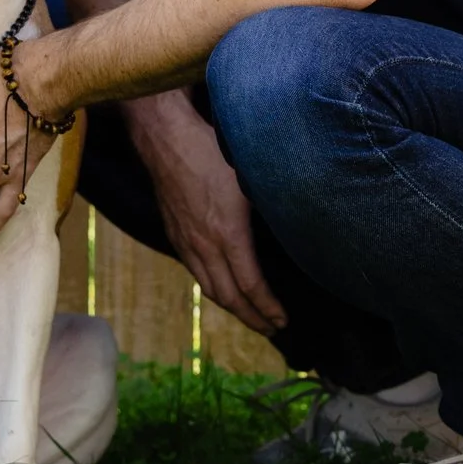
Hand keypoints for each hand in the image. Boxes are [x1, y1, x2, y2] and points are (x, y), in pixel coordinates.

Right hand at [130, 92, 287, 335]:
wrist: (164, 135)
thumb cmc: (210, 149)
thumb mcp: (250, 178)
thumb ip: (269, 208)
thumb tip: (298, 225)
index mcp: (227, 234)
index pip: (250, 286)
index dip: (268, 308)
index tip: (283, 320)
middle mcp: (204, 245)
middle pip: (228, 297)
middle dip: (252, 317)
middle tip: (272, 328)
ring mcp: (185, 241)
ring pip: (209, 287)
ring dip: (231, 307)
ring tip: (250, 315)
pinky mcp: (174, 232)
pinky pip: (194, 271)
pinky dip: (213, 287)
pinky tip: (222, 286)